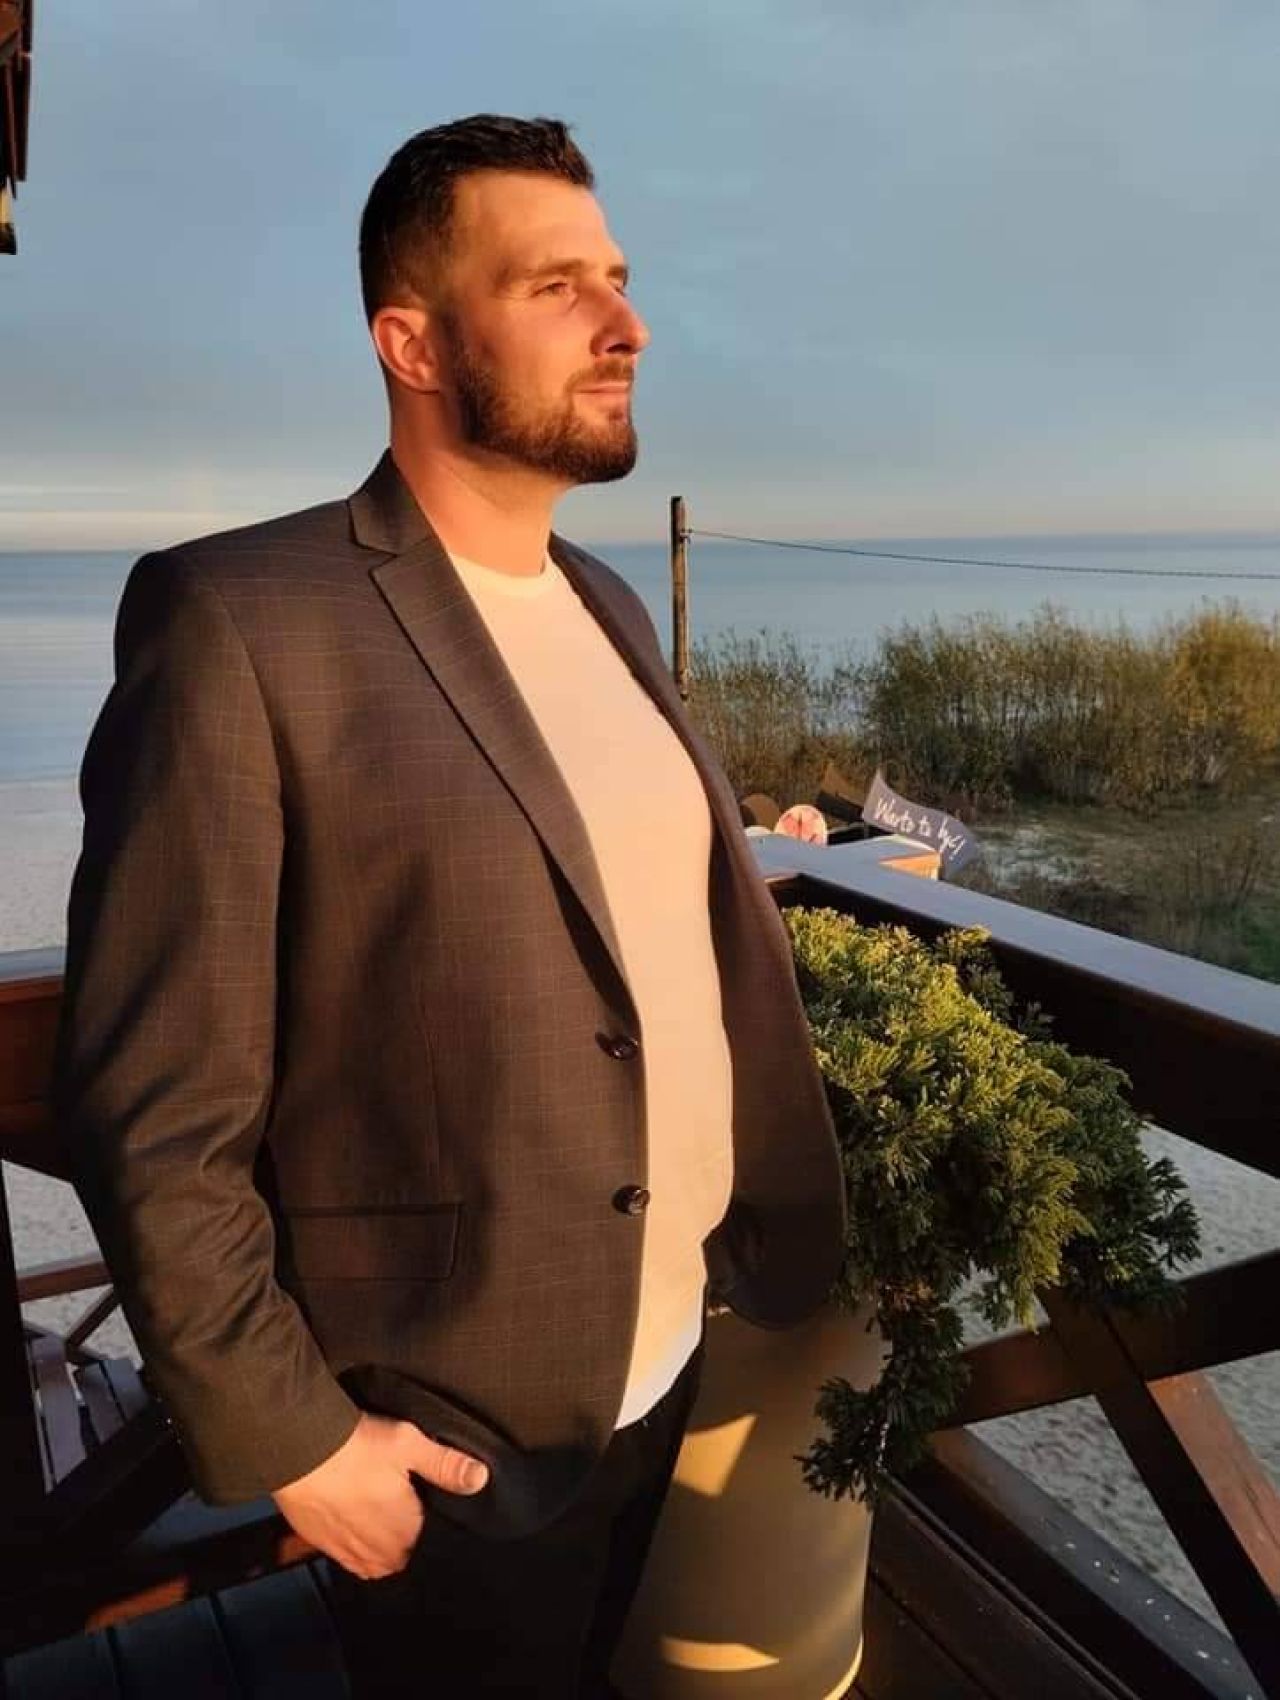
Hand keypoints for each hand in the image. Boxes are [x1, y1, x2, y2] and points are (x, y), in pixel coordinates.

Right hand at [271, 1411, 488, 1578]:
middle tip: (408, 1508)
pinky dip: (360, 1547)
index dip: (433, 1525)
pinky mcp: (325, 1547)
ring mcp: (349, 1553)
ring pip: (379, 1562)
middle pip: (406, 1556)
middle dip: (410, 1538)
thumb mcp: (408, 1444)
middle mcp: (379, 1552)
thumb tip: (480, 1479)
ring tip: (385, 1517)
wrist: (298, 1450)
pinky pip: (352, 1559)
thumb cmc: (355, 1446)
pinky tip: (360, 1524)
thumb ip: (446, 1465)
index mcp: (405, 1531)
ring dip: (386, 1547)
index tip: (430, 1506)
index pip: (432, 1544)